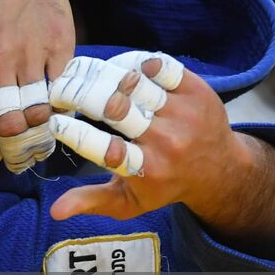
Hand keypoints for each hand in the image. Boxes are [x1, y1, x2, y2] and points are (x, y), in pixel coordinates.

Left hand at [0, 0, 74, 172]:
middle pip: (7, 123)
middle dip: (10, 149)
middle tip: (14, 160)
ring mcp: (32, 55)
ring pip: (37, 111)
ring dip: (36, 134)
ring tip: (35, 146)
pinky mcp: (60, 47)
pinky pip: (60, 89)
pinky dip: (58, 105)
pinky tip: (54, 115)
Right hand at [48, 52, 233, 220]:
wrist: (221, 169)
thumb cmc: (164, 183)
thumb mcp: (129, 202)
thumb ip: (92, 202)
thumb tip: (55, 211)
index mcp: (147, 170)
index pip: (106, 150)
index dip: (75, 133)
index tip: (53, 123)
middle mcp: (167, 141)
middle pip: (114, 107)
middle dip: (78, 94)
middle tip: (59, 90)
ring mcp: (184, 113)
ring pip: (133, 82)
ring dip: (102, 75)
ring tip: (83, 74)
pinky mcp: (196, 91)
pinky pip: (159, 67)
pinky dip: (134, 63)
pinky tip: (120, 68)